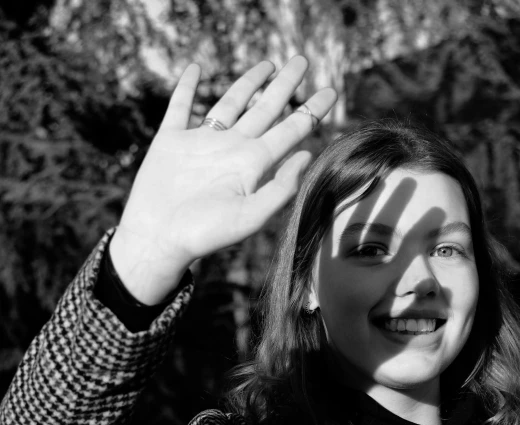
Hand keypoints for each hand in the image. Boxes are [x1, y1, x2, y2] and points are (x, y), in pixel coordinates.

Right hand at [109, 56, 336, 303]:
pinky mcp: (171, 140)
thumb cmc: (205, 234)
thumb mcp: (251, 216)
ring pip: (229, 104)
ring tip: (266, 64)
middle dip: (284, 86)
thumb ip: (280, 188)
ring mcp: (201, 143)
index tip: (331, 91)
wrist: (159, 239)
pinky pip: (180, 107)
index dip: (310, 111)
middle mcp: (231, 150)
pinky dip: (186, 87)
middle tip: (301, 61)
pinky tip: (195, 68)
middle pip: (264, 109)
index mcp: (252, 165)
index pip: (289, 132)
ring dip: (247, 83)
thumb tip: (306, 155)